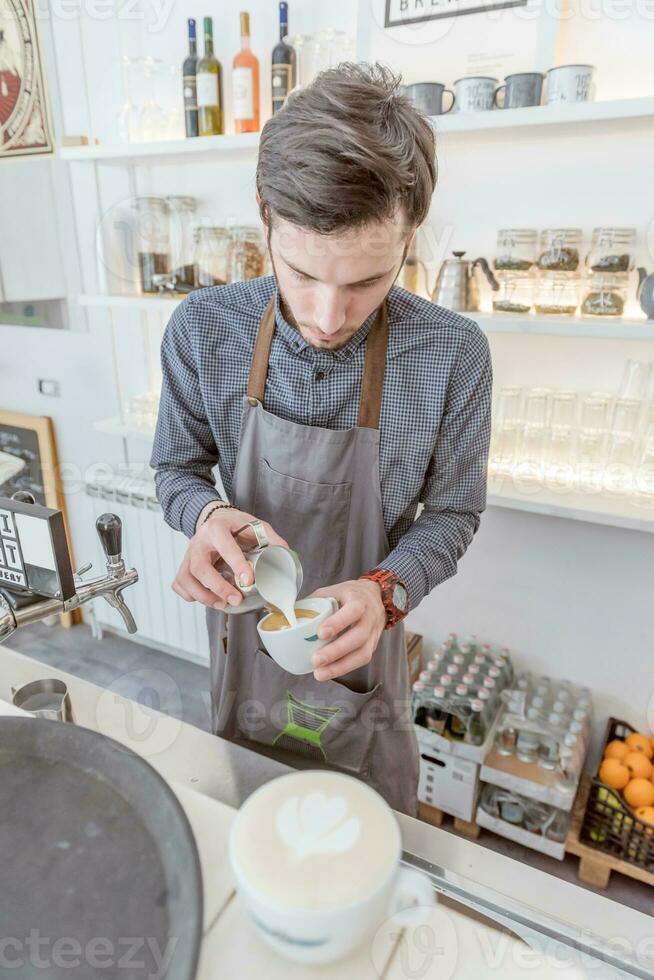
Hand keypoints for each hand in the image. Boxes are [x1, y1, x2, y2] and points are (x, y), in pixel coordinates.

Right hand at [172, 507, 287, 610]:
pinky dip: (190, 595)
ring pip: (186, 578)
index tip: (249, 580)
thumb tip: (286, 555)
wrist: (215, 518)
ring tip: (222, 605)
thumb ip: (271, 539)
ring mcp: (188, 554)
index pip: (225, 547)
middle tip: (236, 599)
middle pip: (200, 568)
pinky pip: (180, 584)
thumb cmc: (235, 525)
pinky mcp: (184, 565)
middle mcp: (199, 541)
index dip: (236, 565)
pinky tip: (207, 598)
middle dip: (218, 587)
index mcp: (217, 528)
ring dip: (203, 596)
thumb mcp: (255, 525)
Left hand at [308, 579, 385, 681]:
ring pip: (362, 653)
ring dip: (340, 666)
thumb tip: (288, 615)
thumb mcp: (332, 591)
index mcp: (358, 599)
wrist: (376, 597)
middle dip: (336, 651)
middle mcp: (369, 618)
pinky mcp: (372, 646)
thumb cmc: (349, 595)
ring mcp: (373, 634)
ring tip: (320, 673)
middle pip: (358, 637)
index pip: (353, 610)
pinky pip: (361, 660)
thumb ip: (314, 602)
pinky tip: (329, 672)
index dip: (338, 622)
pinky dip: (344, 668)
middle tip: (316, 660)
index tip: (320, 633)